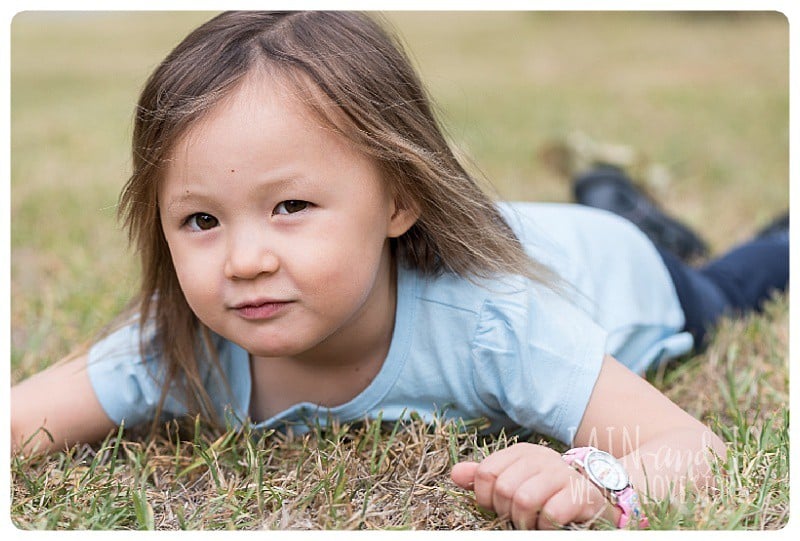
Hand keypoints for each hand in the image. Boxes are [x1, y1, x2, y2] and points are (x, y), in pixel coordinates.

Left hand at [451, 442, 615, 528]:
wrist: (595, 496)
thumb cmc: (547, 491)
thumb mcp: (515, 479)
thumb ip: (484, 478)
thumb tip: (454, 475)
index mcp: (521, 452)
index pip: (486, 473)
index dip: (485, 498)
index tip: (496, 507)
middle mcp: (541, 457)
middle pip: (503, 489)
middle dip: (507, 512)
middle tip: (518, 517)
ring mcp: (562, 474)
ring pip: (524, 500)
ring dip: (525, 521)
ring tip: (533, 523)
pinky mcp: (581, 494)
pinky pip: (551, 514)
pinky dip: (546, 527)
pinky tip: (552, 524)